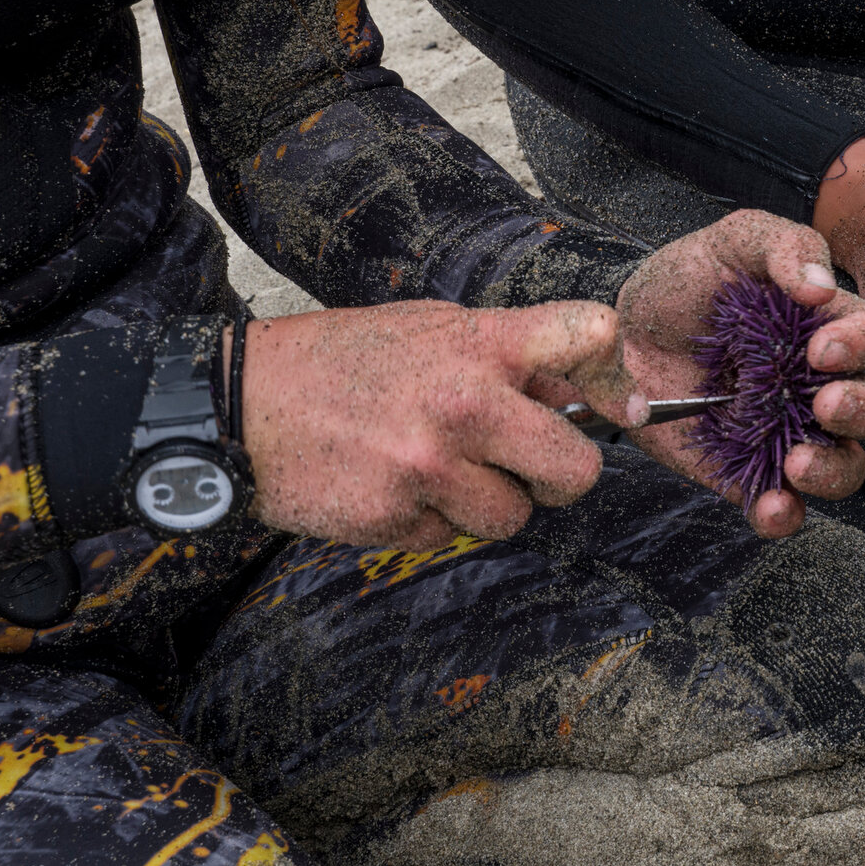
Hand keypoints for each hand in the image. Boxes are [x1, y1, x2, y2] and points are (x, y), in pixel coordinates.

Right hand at [238, 300, 639, 549]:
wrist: (244, 405)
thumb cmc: (343, 361)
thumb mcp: (428, 328)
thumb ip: (503, 355)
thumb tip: (577, 391)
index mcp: (479, 343)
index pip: (589, 335)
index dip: (615, 375)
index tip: (619, 403)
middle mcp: (466, 403)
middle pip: (577, 469)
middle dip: (562, 477)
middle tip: (535, 468)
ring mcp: (433, 467)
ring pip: (514, 517)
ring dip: (488, 504)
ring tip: (440, 469)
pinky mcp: (399, 519)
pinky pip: (451, 537)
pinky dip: (433, 521)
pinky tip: (396, 486)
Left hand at [616, 209, 864, 538]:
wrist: (619, 333)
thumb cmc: (685, 280)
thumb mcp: (731, 241)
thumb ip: (783, 245)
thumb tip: (820, 286)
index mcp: (824, 325)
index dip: (861, 345)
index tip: (822, 349)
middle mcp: (817, 385)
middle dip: (859, 409)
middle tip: (826, 405)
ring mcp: (786, 434)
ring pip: (844, 465)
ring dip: (833, 471)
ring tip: (797, 465)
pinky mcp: (750, 474)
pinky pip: (783, 508)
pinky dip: (783, 516)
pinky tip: (768, 507)